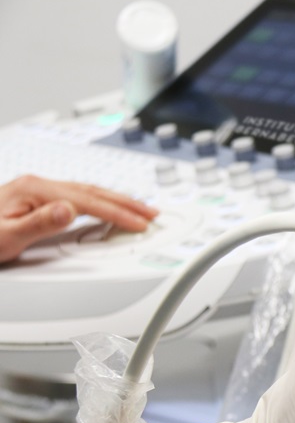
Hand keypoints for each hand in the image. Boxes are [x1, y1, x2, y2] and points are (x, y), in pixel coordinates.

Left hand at [0, 174, 158, 262]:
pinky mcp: (36, 198)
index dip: (116, 213)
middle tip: (152, 212)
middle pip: (92, 190)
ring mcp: (36, 189)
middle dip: (126, 202)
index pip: (86, 201)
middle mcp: (37, 185)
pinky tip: (105, 204)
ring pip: (87, 191)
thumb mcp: (5, 238)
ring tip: (139, 207)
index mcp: (33, 190)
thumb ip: (39, 224)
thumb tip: (68, 209)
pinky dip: (99, 200)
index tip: (139, 223)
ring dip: (116, 199)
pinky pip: (78, 195)